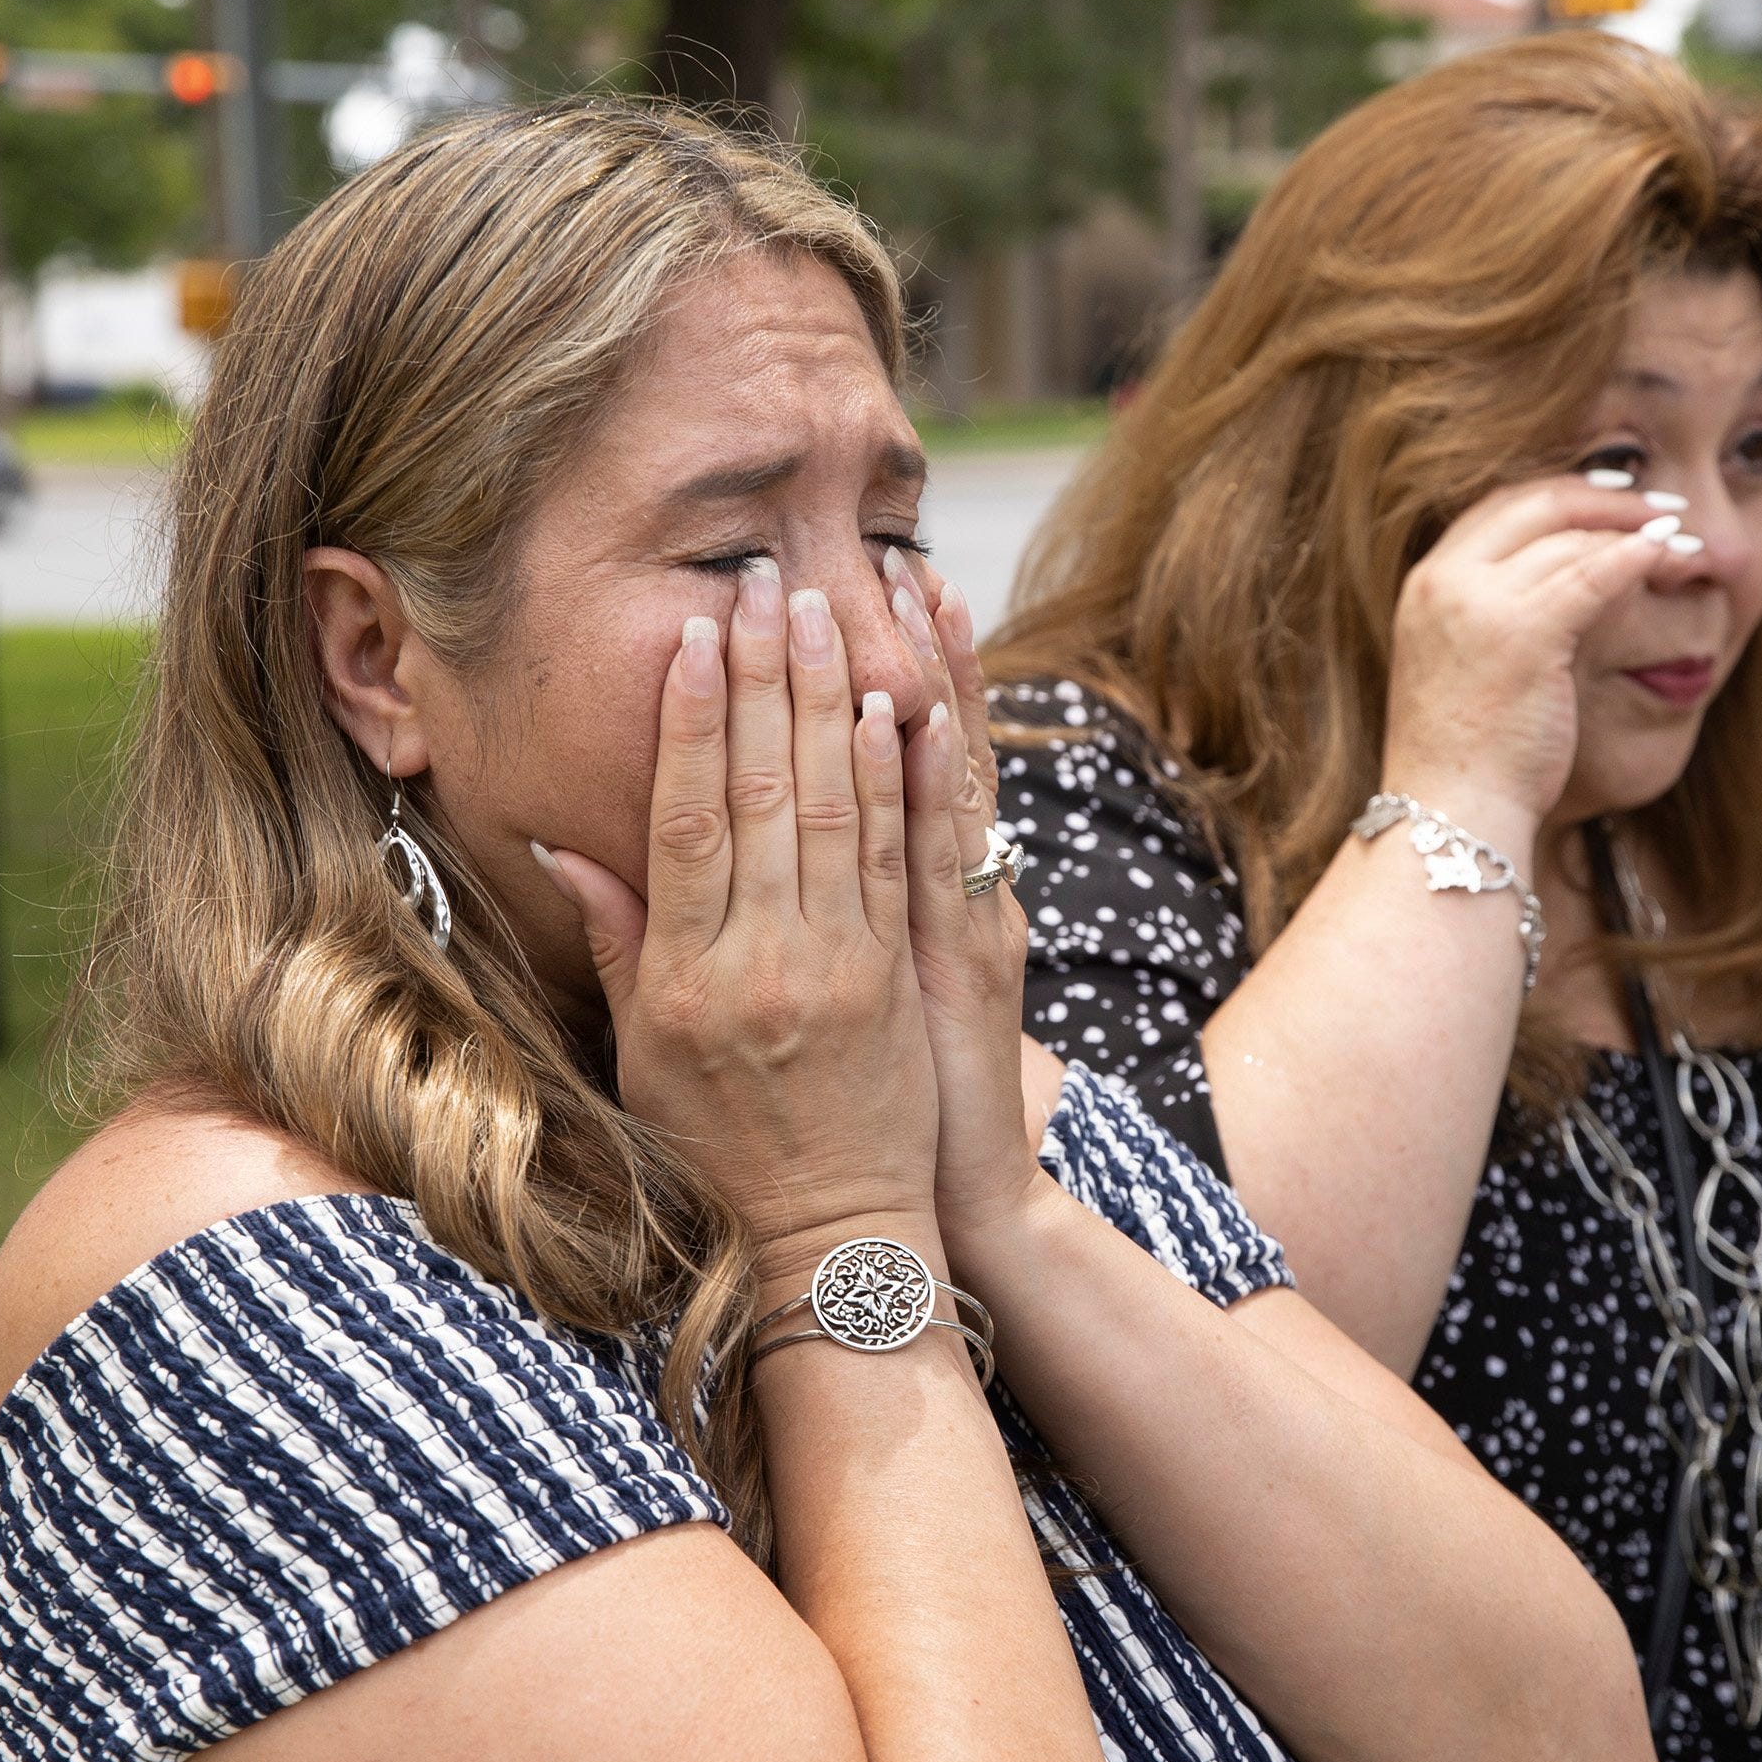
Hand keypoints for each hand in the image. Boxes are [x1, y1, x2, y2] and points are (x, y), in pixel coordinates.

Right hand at [533, 558, 938, 1286]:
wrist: (831, 1236)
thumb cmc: (721, 1151)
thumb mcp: (643, 1053)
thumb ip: (617, 940)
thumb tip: (562, 843)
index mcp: (687, 976)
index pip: (687, 820)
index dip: (691, 722)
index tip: (695, 638)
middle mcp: (764, 962)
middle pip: (766, 793)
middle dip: (768, 680)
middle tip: (769, 584)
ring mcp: (842, 967)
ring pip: (839, 810)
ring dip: (835, 701)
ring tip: (834, 612)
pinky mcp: (903, 977)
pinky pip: (900, 859)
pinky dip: (900, 778)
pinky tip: (899, 709)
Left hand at [872, 548, 1055, 1243]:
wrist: (923, 1209)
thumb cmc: (885, 1112)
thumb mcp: (867, 999)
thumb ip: (841, 914)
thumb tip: (806, 848)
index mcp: (924, 899)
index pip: (909, 761)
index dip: (904, 673)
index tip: (888, 586)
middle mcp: (948, 899)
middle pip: (931, 750)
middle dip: (913, 650)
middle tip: (899, 552)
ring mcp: (954, 928)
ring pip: (943, 785)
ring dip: (932, 686)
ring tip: (920, 595)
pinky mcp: (954, 970)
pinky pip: (940, 865)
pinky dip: (935, 791)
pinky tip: (923, 721)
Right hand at [1377, 471, 1676, 839]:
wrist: (1450, 812)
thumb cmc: (1464, 761)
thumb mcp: (1470, 668)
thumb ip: (1498, 618)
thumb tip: (1564, 591)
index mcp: (1425, 586)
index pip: (1498, 509)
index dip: (1562, 496)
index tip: (1612, 498)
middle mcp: (1444, 581)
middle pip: (1534, 503)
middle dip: (1605, 498)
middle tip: (1661, 504)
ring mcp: (1480, 601)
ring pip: (1571, 536)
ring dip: (1636, 528)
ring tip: (1682, 538)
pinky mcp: (1525, 631)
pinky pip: (1596, 572)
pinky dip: (1641, 555)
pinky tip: (1674, 555)